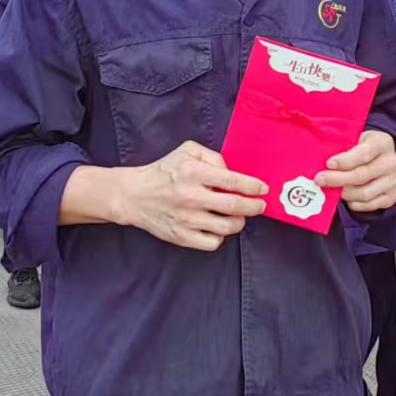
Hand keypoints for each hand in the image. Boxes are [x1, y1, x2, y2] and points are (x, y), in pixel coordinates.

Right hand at [110, 141, 265, 250]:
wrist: (133, 195)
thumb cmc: (164, 171)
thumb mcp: (187, 151)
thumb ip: (213, 157)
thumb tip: (232, 173)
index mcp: (193, 172)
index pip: (232, 181)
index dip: (252, 186)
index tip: (262, 189)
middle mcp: (191, 196)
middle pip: (234, 207)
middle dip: (254, 207)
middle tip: (260, 206)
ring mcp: (186, 219)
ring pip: (227, 227)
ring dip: (239, 222)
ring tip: (238, 216)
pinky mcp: (181, 237)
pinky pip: (212, 243)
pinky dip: (220, 236)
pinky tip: (217, 227)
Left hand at [317, 130, 395, 212]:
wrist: (383, 157)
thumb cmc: (363, 147)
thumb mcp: (356, 138)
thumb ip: (342, 145)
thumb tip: (320, 157)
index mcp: (382, 142)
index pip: (363, 153)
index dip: (345, 160)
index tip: (329, 164)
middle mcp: (391, 162)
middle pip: (361, 175)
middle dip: (337, 179)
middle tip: (320, 180)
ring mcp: (394, 181)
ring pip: (364, 193)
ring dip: (344, 193)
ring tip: (331, 190)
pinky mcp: (392, 196)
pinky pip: (369, 205)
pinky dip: (354, 203)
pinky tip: (344, 197)